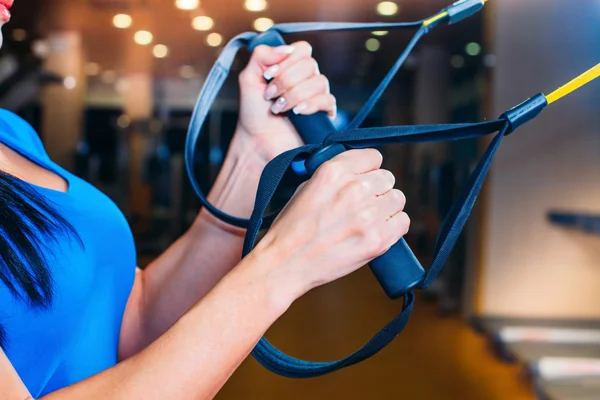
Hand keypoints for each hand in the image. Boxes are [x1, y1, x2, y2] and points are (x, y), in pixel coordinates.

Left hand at [233, 41, 335, 162]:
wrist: (258, 141)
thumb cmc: (254, 113)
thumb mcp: (249, 79)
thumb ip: (261, 56)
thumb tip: (285, 49)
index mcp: (291, 67)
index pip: (302, 49)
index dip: (286, 60)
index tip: (268, 75)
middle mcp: (307, 79)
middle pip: (310, 64)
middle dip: (286, 81)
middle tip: (270, 96)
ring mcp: (317, 95)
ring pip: (319, 81)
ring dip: (295, 94)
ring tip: (279, 108)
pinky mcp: (324, 114)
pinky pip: (327, 100)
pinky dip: (310, 104)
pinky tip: (297, 112)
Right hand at [256, 149, 409, 297]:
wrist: (285, 263)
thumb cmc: (291, 228)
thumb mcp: (306, 187)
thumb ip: (335, 175)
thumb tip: (359, 171)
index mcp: (333, 172)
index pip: (373, 157)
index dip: (367, 170)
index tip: (362, 180)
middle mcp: (353, 189)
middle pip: (387, 178)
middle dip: (377, 190)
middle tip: (362, 205)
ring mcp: (368, 215)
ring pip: (398, 198)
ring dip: (386, 208)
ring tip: (367, 220)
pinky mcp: (377, 240)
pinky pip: (403, 222)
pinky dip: (393, 227)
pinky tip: (376, 232)